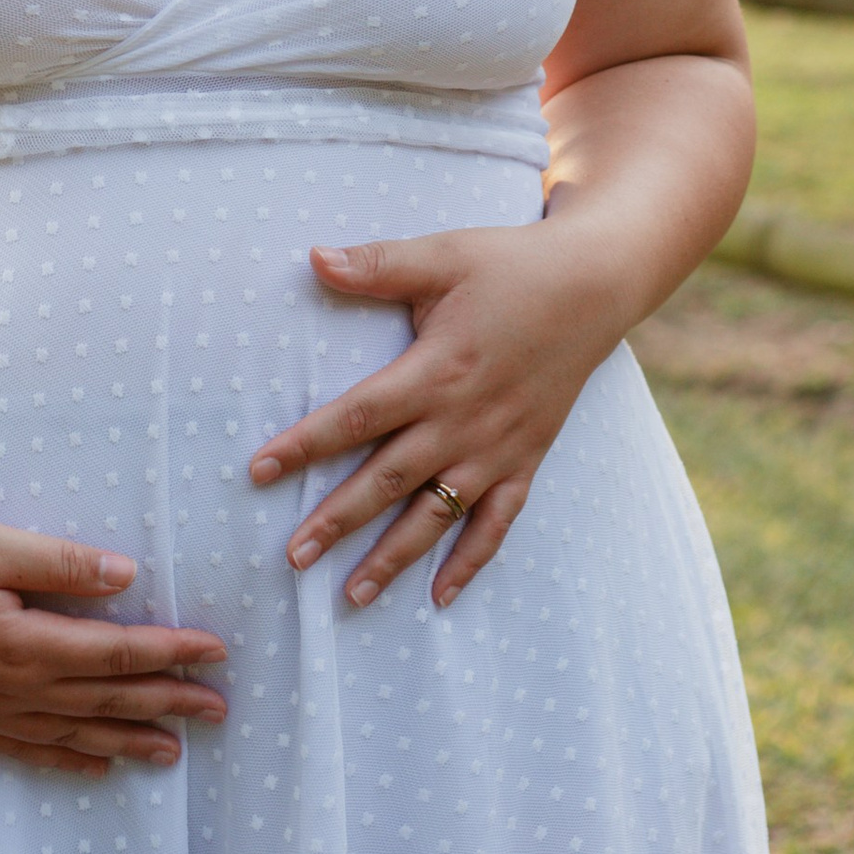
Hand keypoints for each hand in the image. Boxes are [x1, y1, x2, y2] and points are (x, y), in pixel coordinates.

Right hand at [0, 511, 227, 774]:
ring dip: (126, 740)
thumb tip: (128, 577)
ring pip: (72, 732)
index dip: (171, 653)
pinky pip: (24, 750)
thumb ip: (61, 563)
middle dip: (167, 703)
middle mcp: (11, 688)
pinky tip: (93, 767)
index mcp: (24, 643)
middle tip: (220, 712)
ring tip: (174, 752)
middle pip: (105, 699)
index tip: (216, 653)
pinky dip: (65, 759)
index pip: (117, 652)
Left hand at [247, 221, 636, 611]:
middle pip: (388, 480)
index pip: (357, 416)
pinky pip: (496, 524)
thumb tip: (314, 258)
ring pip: (436, 515)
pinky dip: (470, 562)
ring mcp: (496, 449)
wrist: (594, 285)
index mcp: (436, 370)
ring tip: (350, 595)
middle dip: (337, 520)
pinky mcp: (526, 460)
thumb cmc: (511, 266)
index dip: (304, 444)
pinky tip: (439, 597)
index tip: (258, 472)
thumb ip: (378, 265)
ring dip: (392, 557)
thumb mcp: (444, 256)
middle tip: (292, 556)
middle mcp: (462, 421)